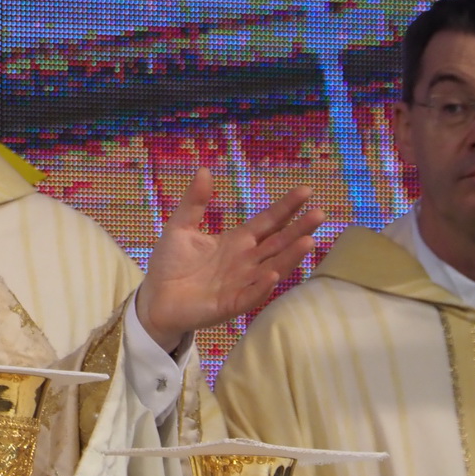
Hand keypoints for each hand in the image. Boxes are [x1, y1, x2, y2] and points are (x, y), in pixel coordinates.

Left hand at [135, 169, 323, 350]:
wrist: (154, 298)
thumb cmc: (171, 263)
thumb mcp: (181, 227)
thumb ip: (195, 202)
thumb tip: (205, 170)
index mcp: (238, 241)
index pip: (269, 221)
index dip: (286, 207)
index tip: (306, 190)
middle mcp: (246, 261)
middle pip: (278, 243)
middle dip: (299, 229)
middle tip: (320, 214)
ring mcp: (241, 284)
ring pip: (272, 268)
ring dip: (290, 257)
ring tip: (308, 242)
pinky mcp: (230, 305)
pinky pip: (251, 296)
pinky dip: (262, 286)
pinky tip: (273, 274)